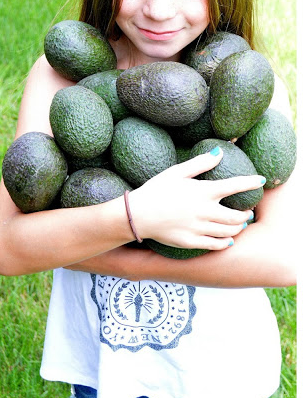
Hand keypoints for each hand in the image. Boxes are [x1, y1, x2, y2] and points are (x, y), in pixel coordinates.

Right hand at [128, 147, 261, 250]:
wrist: (137, 214)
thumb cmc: (155, 190)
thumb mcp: (175, 172)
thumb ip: (200, 163)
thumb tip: (219, 152)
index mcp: (202, 192)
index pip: (235, 186)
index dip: (251, 182)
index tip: (260, 180)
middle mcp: (204, 211)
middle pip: (237, 216)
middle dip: (246, 213)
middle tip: (246, 211)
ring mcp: (199, 229)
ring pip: (229, 231)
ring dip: (238, 227)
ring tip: (238, 224)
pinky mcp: (191, 242)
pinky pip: (216, 245)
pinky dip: (226, 242)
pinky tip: (227, 240)